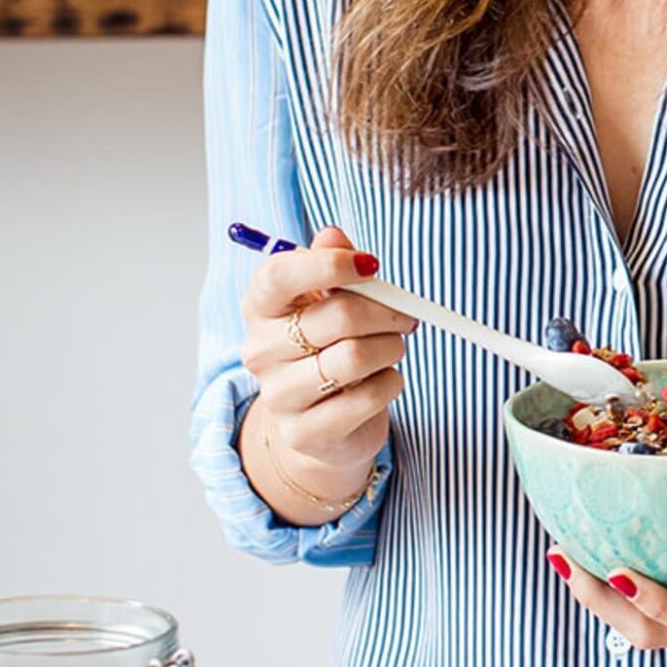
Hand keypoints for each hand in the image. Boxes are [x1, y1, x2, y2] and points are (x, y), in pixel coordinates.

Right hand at [239, 224, 414, 513]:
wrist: (322, 422)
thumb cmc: (327, 346)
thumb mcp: (327, 299)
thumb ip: (330, 263)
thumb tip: (332, 234)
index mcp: (260, 306)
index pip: (279, 275)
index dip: (330, 264)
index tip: (371, 265)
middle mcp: (260, 350)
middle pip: (337, 315)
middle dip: (386, 312)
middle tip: (406, 316)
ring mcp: (279, 395)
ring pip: (356, 357)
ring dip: (390, 348)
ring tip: (391, 349)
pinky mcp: (306, 432)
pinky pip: (368, 397)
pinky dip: (390, 383)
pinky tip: (383, 381)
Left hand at [548, 466, 666, 660]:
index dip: (661, 606)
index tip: (619, 572)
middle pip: (658, 636)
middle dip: (606, 604)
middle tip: (567, 554)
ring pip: (646, 630)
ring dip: (599, 599)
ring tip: (562, 550)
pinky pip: (653, 610)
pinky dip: (616, 587)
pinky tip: (584, 547)